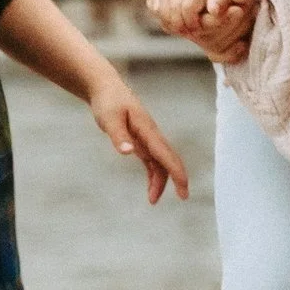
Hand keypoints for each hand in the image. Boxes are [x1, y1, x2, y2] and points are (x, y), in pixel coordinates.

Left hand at [88, 69, 191, 202]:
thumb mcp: (109, 118)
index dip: (176, 171)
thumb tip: (128, 153)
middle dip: (177, 178)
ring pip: (160, 163)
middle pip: (168, 159)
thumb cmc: (108, 102)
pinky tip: (150, 188)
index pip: (165, 153)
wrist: (106, 88)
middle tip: (183, 197)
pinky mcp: (140, 141)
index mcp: (147, 129)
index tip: (184, 187)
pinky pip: (151, 161)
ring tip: (152, 200)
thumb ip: (118, 135)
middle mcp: (151, 135)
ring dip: (160, 181)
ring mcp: (147, 138)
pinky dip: (153, 175)